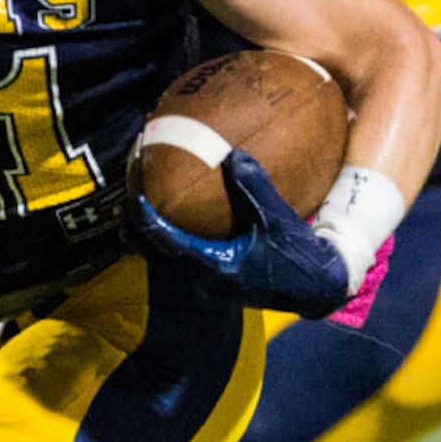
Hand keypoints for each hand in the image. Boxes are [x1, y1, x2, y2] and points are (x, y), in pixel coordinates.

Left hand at [132, 149, 352, 318]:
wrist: (316, 287)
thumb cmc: (299, 255)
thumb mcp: (279, 218)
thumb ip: (255, 186)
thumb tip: (233, 154)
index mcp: (216, 267)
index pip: (167, 244)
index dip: (145, 221)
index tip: (133, 196)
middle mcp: (205, 281)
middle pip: (155, 256)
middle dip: (137, 231)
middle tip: (124, 203)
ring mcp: (208, 285)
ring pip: (165, 262)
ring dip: (150, 239)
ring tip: (137, 212)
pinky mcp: (215, 282)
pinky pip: (181, 262)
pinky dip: (169, 243)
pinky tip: (170, 223)